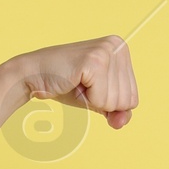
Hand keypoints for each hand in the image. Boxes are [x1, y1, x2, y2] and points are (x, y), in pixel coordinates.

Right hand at [0, 36, 137, 129]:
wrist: (35, 75)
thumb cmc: (67, 86)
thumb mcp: (99, 100)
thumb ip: (117, 112)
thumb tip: (123, 121)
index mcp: (122, 50)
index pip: (133, 98)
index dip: (110, 104)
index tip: (91, 86)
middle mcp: (118, 46)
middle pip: (127, 101)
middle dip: (103, 102)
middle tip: (82, 85)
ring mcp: (107, 51)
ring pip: (116, 102)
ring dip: (94, 100)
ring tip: (78, 83)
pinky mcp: (95, 61)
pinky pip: (102, 100)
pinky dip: (87, 99)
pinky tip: (75, 82)